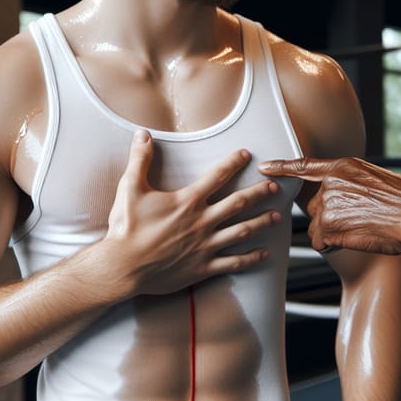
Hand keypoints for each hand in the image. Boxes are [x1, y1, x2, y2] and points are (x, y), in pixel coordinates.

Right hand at [104, 130, 279, 297]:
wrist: (122, 267)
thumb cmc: (126, 228)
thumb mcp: (130, 188)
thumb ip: (140, 159)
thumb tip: (142, 133)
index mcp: (187, 201)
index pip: (217, 176)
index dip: (233, 162)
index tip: (247, 154)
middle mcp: (202, 222)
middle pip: (238, 203)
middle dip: (258, 193)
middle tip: (274, 187)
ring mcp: (205, 246)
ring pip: (242, 232)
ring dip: (262, 223)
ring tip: (277, 217)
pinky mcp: (203, 267)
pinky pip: (233, 262)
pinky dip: (251, 258)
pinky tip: (264, 253)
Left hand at [259, 156, 400, 255]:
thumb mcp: (375, 179)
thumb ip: (351, 182)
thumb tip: (344, 193)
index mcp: (343, 167)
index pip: (305, 166)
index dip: (282, 167)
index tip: (265, 167)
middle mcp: (331, 183)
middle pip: (316, 206)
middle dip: (331, 217)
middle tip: (358, 220)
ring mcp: (328, 203)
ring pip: (319, 225)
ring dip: (334, 232)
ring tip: (362, 229)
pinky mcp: (328, 225)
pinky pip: (321, 242)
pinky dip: (334, 246)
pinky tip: (356, 239)